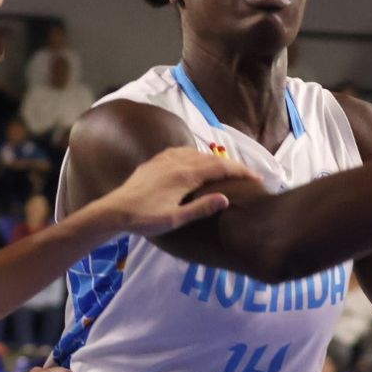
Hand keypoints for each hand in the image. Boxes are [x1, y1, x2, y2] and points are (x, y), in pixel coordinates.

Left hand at [92, 146, 261, 235]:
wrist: (114, 210)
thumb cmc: (145, 218)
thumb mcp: (175, 219)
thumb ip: (201, 208)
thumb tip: (226, 198)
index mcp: (185, 174)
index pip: (221, 167)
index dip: (241, 171)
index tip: (257, 177)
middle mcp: (177, 161)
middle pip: (212, 158)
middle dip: (232, 165)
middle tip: (247, 175)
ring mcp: (165, 158)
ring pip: (198, 153)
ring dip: (215, 160)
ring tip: (226, 170)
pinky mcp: (156, 161)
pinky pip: (183, 152)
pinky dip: (197, 156)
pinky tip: (197, 163)